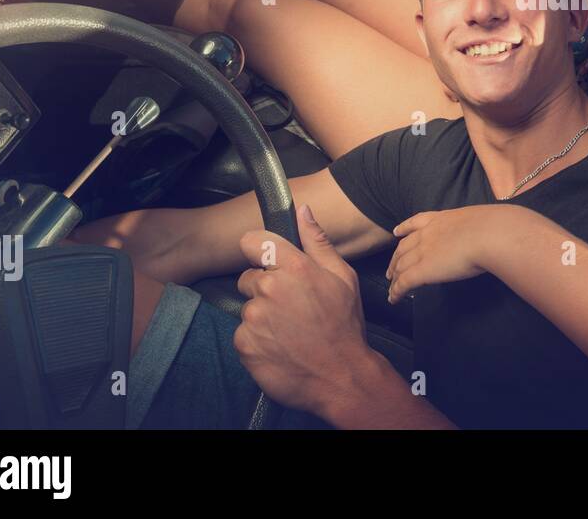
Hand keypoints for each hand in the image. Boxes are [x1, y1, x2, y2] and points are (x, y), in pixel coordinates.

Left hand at [234, 204, 373, 417]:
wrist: (341, 377)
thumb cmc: (344, 326)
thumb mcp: (343, 277)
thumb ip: (317, 241)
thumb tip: (302, 211)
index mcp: (295, 268)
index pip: (254, 242)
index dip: (259, 251)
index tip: (266, 262)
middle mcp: (270, 289)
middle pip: (249, 278)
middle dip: (265, 289)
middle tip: (292, 308)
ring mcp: (254, 318)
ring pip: (247, 308)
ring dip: (262, 317)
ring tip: (289, 330)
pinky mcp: (244, 344)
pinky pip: (243, 334)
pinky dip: (257, 340)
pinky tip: (279, 346)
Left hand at [386, 205, 523, 303]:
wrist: (489, 235)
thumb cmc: (493, 228)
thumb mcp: (480, 221)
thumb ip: (474, 228)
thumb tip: (484, 234)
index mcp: (441, 219)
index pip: (416, 222)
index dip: (404, 228)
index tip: (397, 232)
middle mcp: (427, 234)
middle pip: (403, 247)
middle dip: (395, 259)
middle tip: (391, 270)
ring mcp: (423, 251)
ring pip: (400, 266)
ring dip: (394, 277)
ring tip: (391, 286)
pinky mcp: (422, 270)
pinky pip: (404, 283)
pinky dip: (396, 291)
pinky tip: (393, 299)